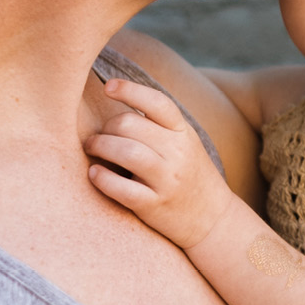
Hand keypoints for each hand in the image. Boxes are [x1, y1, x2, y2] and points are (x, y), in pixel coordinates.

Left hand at [84, 79, 233, 248]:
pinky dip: (102, 178)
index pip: (157, 102)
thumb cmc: (190, 175)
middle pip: (130, 124)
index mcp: (184, 132)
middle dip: (106, 127)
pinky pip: (122, 188)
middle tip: (97, 136)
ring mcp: (167, 180)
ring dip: (100, 146)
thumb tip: (119, 104)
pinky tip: (94, 173)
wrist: (213, 218)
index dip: (129, 90)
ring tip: (91, 148)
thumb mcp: (185, 143)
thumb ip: (159, 126)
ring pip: (126, 151)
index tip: (108, 86)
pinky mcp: (154, 205)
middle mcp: (178, 152)